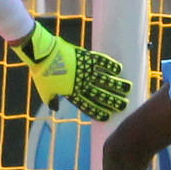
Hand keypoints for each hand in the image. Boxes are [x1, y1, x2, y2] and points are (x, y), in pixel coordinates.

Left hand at [13, 23, 132, 120]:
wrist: (43, 54)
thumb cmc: (42, 73)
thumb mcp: (45, 91)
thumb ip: (51, 101)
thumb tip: (55, 109)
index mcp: (72, 92)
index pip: (88, 104)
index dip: (99, 110)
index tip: (109, 116)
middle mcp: (81, 83)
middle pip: (100, 93)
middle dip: (113, 100)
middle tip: (124, 104)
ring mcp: (84, 70)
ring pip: (104, 79)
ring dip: (116, 84)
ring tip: (127, 87)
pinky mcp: (85, 57)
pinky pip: (101, 62)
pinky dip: (110, 65)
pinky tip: (118, 69)